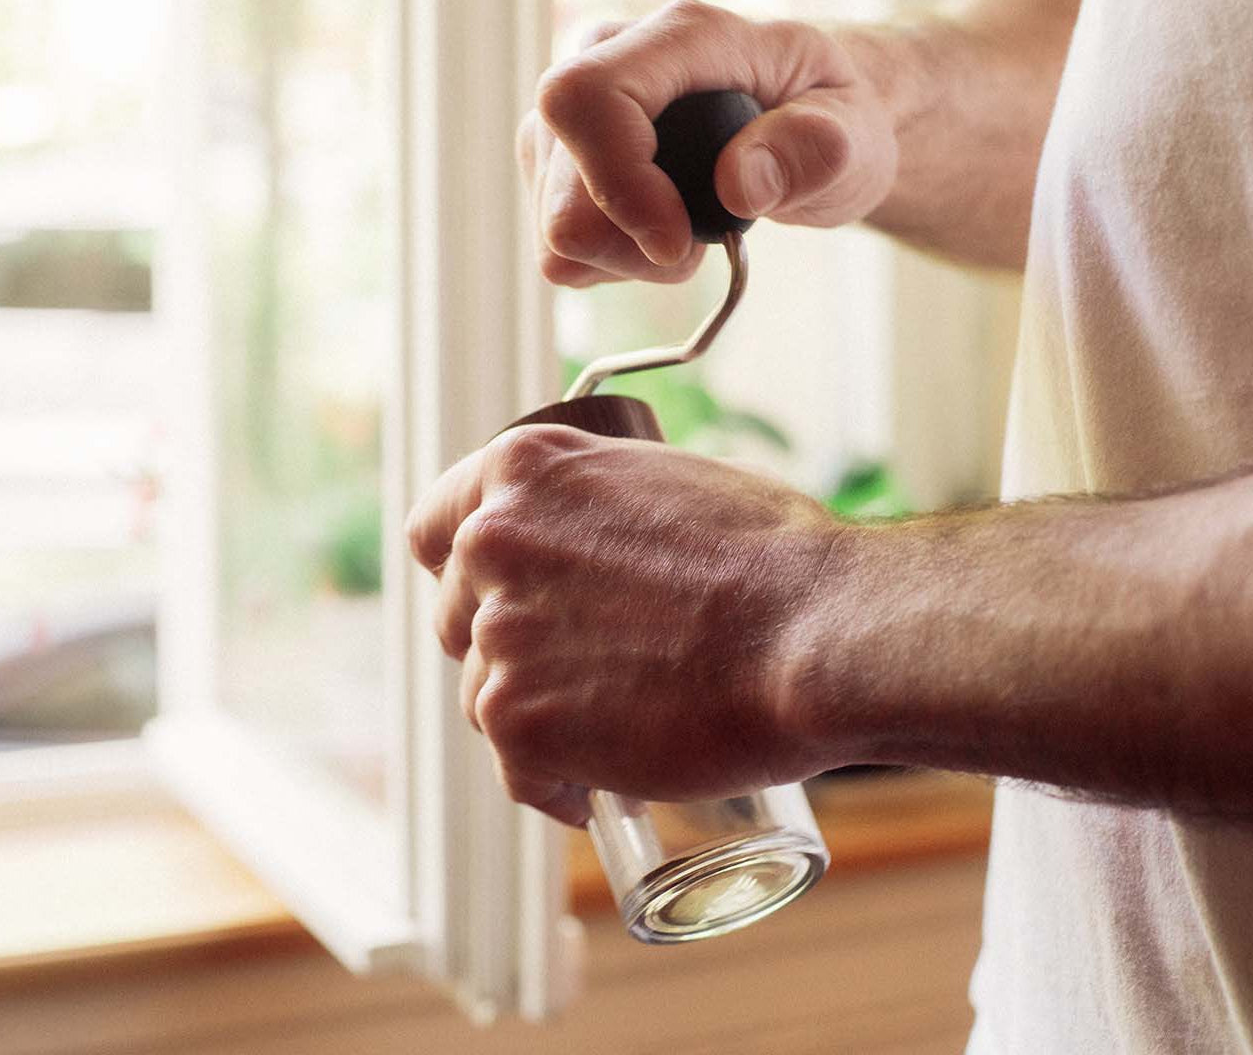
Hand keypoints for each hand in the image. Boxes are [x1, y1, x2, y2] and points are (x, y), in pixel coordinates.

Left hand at [406, 424, 842, 825]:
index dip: (465, 572)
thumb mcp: (668, 484)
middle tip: (578, 670)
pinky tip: (609, 779)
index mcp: (524, 470)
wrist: (817, 634)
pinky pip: (517, 770)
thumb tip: (594, 539)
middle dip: (509, 648)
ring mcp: (500, 635)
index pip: (435, 528)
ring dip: (539, 717)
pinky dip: (557, 783)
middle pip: (458, 618)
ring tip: (617, 727)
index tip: (496, 599)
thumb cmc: (772, 557)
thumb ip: (597, 508)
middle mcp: (493, 543)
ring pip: (485, 696)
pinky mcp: (519, 723)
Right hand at [518, 0, 899, 286]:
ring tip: (687, 234)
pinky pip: (558, 248)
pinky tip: (656, 235)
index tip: (675, 244)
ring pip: (555, 227)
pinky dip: (610, 262)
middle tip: (700, 245)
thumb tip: (740, 184)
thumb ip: (812, 149)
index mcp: (679, 38)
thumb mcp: (854, 133)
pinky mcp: (558, 164)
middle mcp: (605, 61)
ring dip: (624, 257)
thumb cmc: (829, 118)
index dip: (616, 184)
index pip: (586, 99)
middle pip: (561, 185)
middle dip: (631, 244)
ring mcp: (574, 115)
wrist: (811, 122)